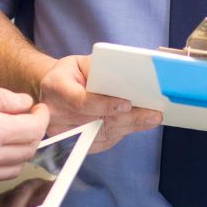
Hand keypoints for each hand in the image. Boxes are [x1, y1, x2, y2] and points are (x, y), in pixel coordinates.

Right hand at [0, 77, 49, 185]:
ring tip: (14, 132)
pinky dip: (7, 163)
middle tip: (28, 118)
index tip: (38, 108)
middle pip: (29, 150)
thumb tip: (25, 104)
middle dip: (34, 132)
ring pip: (16, 167)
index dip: (41, 117)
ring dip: (23, 150)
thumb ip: (1, 97)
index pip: (33, 130)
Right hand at [43, 54, 159, 152]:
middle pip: (94, 121)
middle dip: (126, 118)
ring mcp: (59, 131)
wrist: (55, 90)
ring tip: (150, 119)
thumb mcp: (83, 62)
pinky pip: (99, 142)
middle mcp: (53, 112)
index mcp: (54, 86)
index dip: (104, 104)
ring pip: (100, 134)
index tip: (127, 104)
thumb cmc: (73, 73)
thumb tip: (128, 78)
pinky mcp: (70, 144)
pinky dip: (119, 134)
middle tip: (152, 114)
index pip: (80, 100)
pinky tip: (134, 125)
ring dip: (128, 127)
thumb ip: (100, 70)